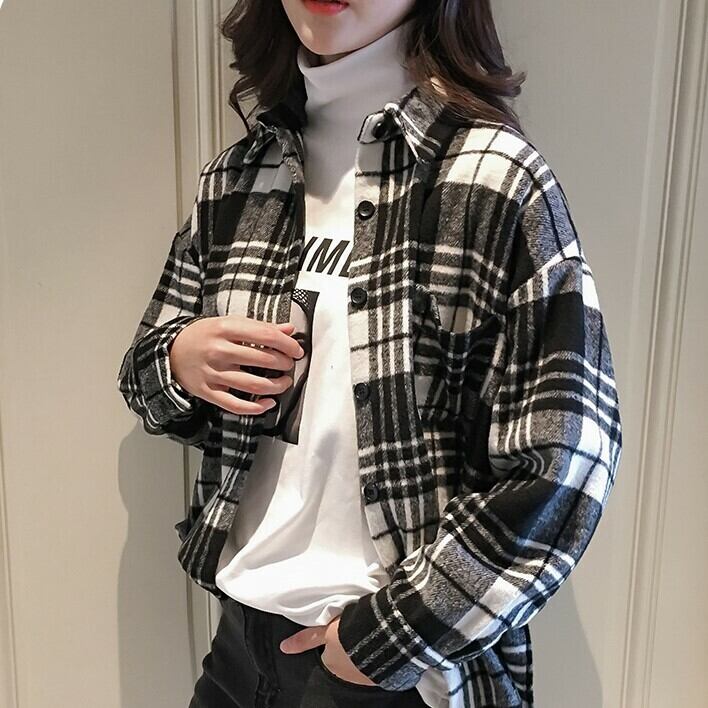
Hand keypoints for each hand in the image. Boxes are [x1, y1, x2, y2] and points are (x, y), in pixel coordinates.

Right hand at [168, 314, 304, 415]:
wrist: (171, 351)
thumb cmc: (204, 336)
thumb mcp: (229, 323)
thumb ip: (259, 327)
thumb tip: (288, 330)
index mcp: (226, 329)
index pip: (266, 336)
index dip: (288, 344)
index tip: (296, 350)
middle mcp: (219, 351)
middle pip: (264, 360)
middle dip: (284, 364)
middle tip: (288, 364)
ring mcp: (213, 373)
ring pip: (254, 385)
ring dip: (277, 386)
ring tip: (283, 382)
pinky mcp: (208, 392)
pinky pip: (236, 405)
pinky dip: (257, 408)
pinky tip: (268, 403)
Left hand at [279, 615, 377, 686]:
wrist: (381, 638)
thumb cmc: (349, 634)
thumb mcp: (325, 631)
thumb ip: (306, 639)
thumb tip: (284, 647)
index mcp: (331, 665)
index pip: (327, 656)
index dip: (332, 642)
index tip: (338, 631)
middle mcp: (346, 676)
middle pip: (343, 661)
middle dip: (347, 649)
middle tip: (352, 631)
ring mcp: (364, 677)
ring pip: (358, 664)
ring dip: (361, 653)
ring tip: (367, 634)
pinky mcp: (380, 674)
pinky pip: (374, 666)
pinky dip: (375, 656)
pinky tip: (379, 642)